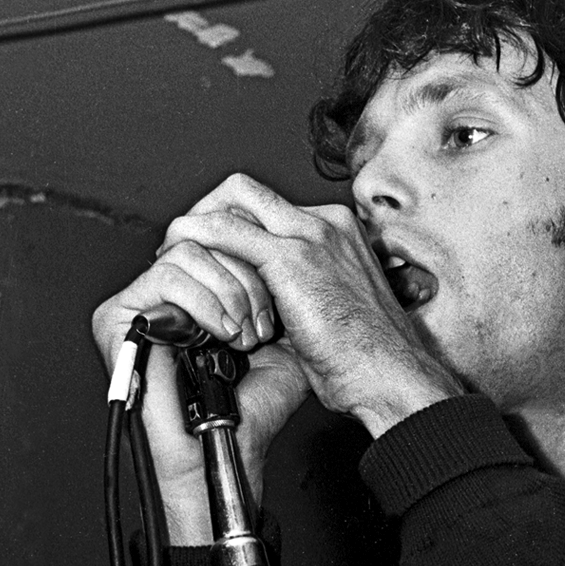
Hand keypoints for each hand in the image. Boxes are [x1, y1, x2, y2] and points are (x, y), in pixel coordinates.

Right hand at [92, 240, 308, 543]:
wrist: (228, 448)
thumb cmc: (251, 408)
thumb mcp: (283, 338)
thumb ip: (279, 291)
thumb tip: (283, 249)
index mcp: (205, 292)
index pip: (226, 237)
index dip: (257, 260)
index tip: (277, 310)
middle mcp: (172, 293)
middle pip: (208, 237)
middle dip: (247, 279)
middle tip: (261, 327)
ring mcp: (143, 302)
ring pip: (188, 252)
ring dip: (227, 292)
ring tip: (241, 335)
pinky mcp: (117, 316)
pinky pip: (164, 278)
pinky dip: (202, 301)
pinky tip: (219, 333)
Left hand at [159, 172, 463, 436]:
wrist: (390, 374)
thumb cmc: (367, 359)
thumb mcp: (333, 312)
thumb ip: (300, 293)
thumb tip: (263, 305)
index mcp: (340, 234)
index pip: (271, 208)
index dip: (234, 226)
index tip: (213, 254)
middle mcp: (327, 224)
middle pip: (249, 191)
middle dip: (209, 211)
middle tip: (184, 246)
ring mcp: (312, 235)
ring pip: (234, 198)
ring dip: (198, 223)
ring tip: (174, 255)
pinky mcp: (292, 257)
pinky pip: (226, 231)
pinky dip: (196, 239)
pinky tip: (179, 259)